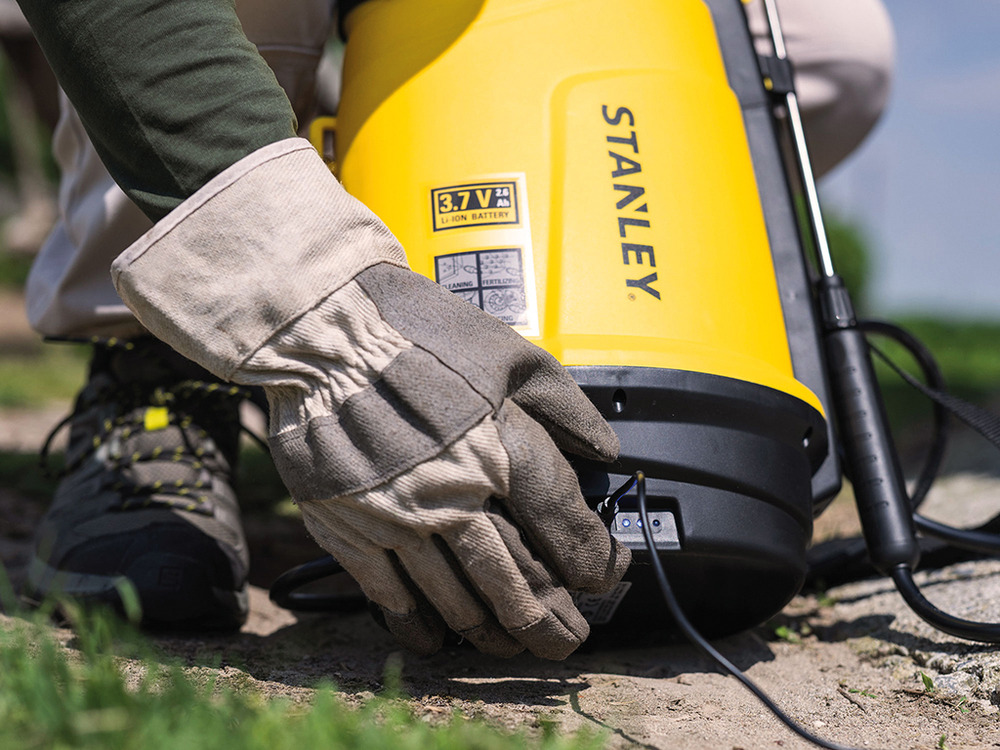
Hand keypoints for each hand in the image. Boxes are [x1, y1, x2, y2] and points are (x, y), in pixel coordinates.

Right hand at [112, 139, 629, 657]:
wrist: (322, 331)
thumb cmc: (419, 333)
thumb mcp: (513, 354)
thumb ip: (567, 408)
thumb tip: (604, 451)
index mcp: (504, 449)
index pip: (567, 531)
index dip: (597, 562)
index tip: (606, 572)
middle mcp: (456, 495)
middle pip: (518, 584)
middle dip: (553, 622)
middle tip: (569, 639)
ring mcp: (400, 520)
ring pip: (460, 602)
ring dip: (496, 633)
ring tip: (516, 647)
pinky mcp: (352, 529)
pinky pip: (394, 598)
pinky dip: (421, 628)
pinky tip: (439, 643)